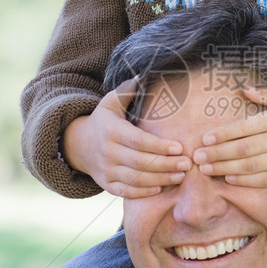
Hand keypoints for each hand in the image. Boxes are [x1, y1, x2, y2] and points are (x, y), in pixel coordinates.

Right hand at [63, 77, 190, 196]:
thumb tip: (144, 74)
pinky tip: (160, 189)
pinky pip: (125, 191)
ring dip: (160, 179)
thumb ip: (127, 90)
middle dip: (166, 164)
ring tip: (181, 176)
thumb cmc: (104, 121)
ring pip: (135, 179)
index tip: (179, 147)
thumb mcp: (111, 102)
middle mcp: (107, 152)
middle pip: (140, 162)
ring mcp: (106, 171)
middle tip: (188, 164)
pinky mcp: (107, 185)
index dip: (159, 146)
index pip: (138, 141)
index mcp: (111, 131)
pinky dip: (142, 193)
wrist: (79, 145)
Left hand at [192, 85, 266, 186]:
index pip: (245, 126)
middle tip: (196, 157)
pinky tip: (228, 179)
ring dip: (225, 169)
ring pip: (251, 166)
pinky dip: (245, 181)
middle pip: (243, 149)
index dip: (222, 134)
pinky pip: (264, 181)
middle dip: (217, 154)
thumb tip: (242, 88)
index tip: (204, 138)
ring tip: (206, 169)